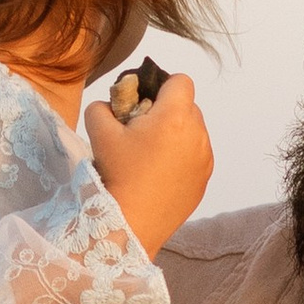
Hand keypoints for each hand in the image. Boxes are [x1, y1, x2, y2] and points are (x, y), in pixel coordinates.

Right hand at [85, 71, 213, 256]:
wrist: (131, 223)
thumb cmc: (117, 174)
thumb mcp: (99, 132)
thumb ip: (102, 106)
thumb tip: (112, 105)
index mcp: (175, 117)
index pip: (180, 81)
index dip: (160, 85)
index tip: (142, 103)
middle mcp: (197, 134)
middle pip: (187, 105)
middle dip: (166, 110)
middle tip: (141, 131)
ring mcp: (205, 158)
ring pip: (193, 131)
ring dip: (175, 133)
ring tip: (150, 154)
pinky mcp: (205, 179)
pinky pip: (196, 154)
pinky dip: (181, 156)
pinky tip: (160, 173)